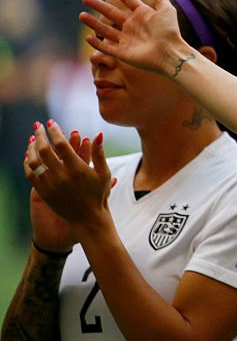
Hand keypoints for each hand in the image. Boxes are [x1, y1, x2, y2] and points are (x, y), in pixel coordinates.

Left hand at [25, 120, 114, 236]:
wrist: (87, 218)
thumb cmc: (98, 194)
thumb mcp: (104, 173)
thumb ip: (99, 153)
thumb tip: (98, 134)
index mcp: (77, 169)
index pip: (61, 144)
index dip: (55, 131)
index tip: (51, 122)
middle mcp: (62, 176)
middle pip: (44, 149)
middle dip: (40, 134)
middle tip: (38, 125)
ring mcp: (50, 184)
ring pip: (34, 161)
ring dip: (31, 147)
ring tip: (32, 138)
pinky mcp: (43, 192)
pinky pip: (30, 174)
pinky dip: (27, 162)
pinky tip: (29, 155)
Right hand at [80, 0, 186, 76]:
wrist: (170, 53)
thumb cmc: (169, 32)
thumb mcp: (166, 10)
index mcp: (144, 15)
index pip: (128, 0)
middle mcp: (134, 27)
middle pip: (112, 13)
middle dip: (98, 6)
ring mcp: (128, 40)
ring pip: (106, 30)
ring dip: (93, 23)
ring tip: (81, 15)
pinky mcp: (123, 54)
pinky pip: (107, 48)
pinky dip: (97, 43)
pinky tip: (88, 37)